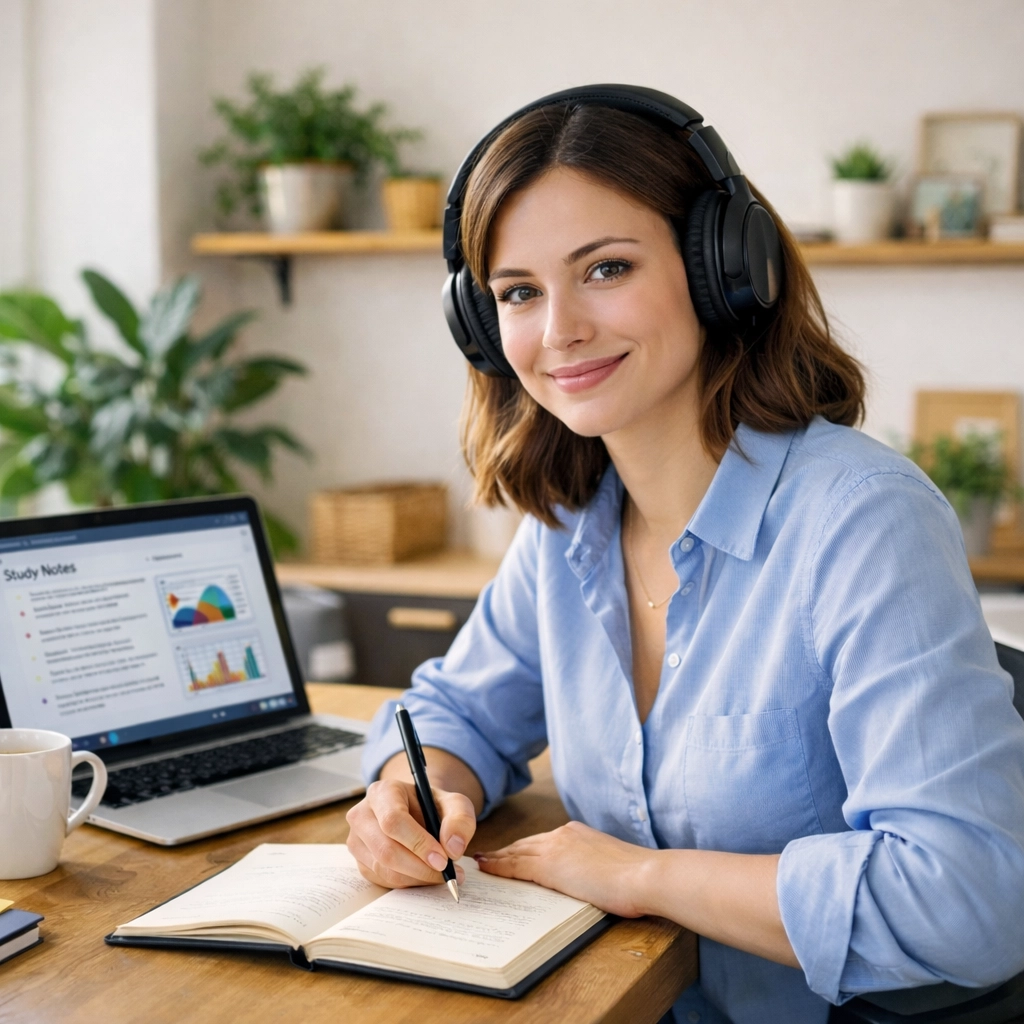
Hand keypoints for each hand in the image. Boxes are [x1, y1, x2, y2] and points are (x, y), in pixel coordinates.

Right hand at [346, 778, 474, 888]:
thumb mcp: (455, 804)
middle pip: (386, 850)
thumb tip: (453, 849)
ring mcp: (357, 840)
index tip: (443, 859)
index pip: (393, 821)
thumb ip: (461, 820)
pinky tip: (426, 874)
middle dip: (420, 867)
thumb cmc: (433, 806)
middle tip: (447, 872)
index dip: (418, 843)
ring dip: (417, 878)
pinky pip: (384, 881)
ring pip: (384, 869)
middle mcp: (362, 815)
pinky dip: (409, 883)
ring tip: (442, 874)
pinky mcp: (361, 862)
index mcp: (382, 792)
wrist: (418, 812)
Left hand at [475, 820, 656, 917]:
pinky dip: (497, 866)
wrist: (644, 875)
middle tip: (486, 857)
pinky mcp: (548, 865)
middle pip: (525, 844)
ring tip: (480, 862)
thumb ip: (592, 867)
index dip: (524, 848)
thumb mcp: (610, 867)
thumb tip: (587, 880)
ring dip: (497, 858)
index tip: (510, 853)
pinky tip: (485, 867)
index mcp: (578, 834)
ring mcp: (555, 847)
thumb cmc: (637, 879)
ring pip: (516, 852)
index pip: (542, 842)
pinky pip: (515, 865)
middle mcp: (563, 834)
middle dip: (505, 852)